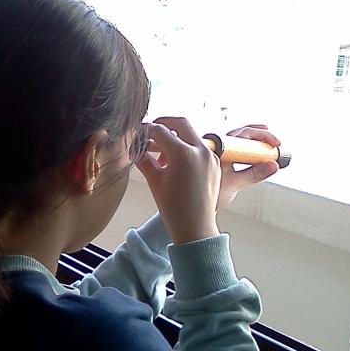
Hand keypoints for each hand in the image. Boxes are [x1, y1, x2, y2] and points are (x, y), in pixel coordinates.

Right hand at [135, 117, 220, 243]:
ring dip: (176, 137)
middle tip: (151, 129)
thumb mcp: (154, 180)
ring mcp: (210, 156)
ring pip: (191, 135)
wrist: (195, 226)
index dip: (146, 129)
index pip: (160, 131)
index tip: (138, 132)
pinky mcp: (215, 164)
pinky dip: (187, 148)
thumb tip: (134, 148)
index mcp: (183, 153)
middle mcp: (200, 150)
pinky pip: (200, 148)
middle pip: (180, 123)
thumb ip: (144, 159)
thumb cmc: (173, 207)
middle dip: (164, 123)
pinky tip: (175, 163)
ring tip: (161, 152)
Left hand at [216, 124, 279, 210]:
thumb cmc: (208, 195)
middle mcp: (215, 148)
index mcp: (217, 149)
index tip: (274, 144)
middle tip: (276, 143)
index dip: (261, 135)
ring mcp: (216, 154)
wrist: (193, 206)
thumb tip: (274, 165)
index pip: (242, 134)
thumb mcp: (234, 184)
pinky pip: (234, 150)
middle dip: (260, 135)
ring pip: (237, 141)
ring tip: (269, 141)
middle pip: (241, 134)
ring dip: (253, 140)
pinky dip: (247, 149)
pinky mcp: (217, 161)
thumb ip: (255, 174)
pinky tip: (255, 152)